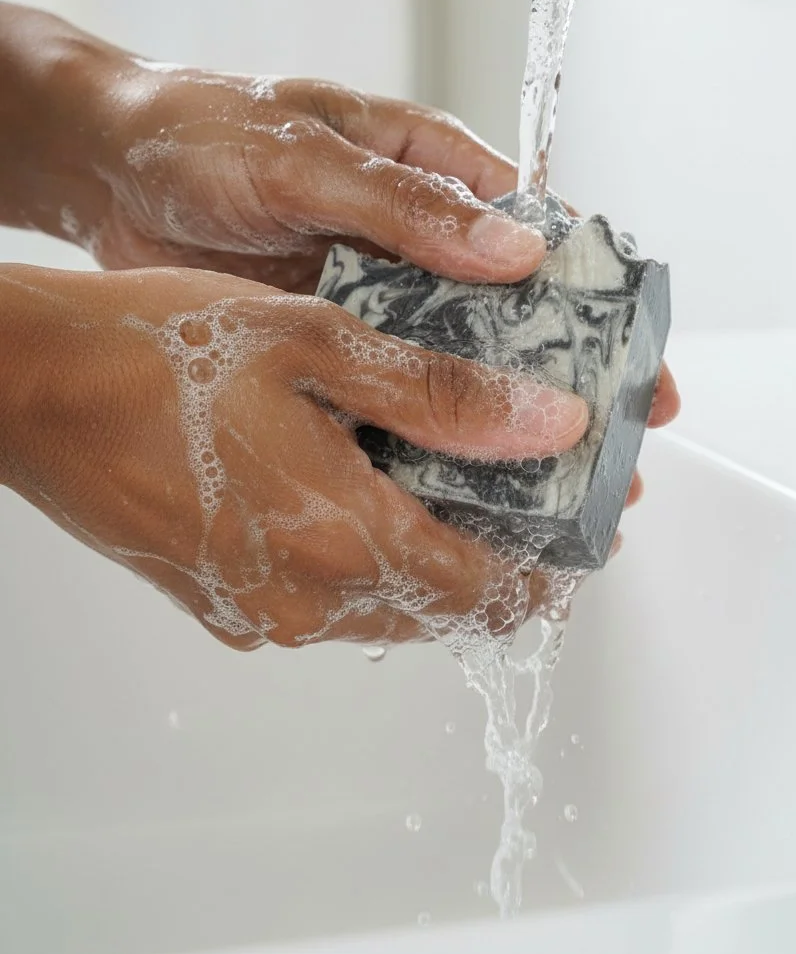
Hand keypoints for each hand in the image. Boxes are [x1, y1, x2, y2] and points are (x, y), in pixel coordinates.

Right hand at [0, 265, 588, 651]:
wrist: (31, 387)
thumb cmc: (158, 351)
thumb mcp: (318, 344)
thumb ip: (442, 396)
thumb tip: (550, 426)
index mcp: (342, 538)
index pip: (489, 589)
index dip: (550, 567)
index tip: (582, 532)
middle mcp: (303, 599)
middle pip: (442, 608)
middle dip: (500, 562)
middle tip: (528, 498)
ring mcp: (257, 609)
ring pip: (384, 606)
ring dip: (433, 560)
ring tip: (455, 484)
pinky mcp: (219, 601)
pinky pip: (323, 600)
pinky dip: (367, 560)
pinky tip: (361, 490)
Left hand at [73, 50, 680, 443]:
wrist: (105, 171)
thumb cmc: (201, 129)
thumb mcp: (308, 156)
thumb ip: (406, 205)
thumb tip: (514, 250)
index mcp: (431, 169)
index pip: (539, 234)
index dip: (595, 296)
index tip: (636, 353)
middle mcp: (415, 240)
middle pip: (512, 313)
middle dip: (563, 376)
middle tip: (614, 443)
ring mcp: (374, 296)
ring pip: (456, 361)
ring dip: (497, 416)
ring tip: (548, 483)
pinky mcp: (329, 339)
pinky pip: (389, 390)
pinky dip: (419, 430)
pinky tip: (449, 480)